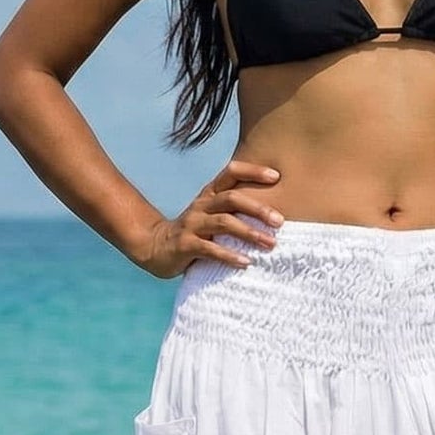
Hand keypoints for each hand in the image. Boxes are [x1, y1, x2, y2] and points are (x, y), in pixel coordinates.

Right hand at [133, 158, 285, 277]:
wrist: (154, 246)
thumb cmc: (194, 231)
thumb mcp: (212, 213)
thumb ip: (235, 209)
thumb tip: (277, 211)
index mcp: (209, 194)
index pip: (231, 172)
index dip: (253, 171)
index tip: (277, 177)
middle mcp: (201, 205)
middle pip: (232, 198)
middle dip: (258, 209)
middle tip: (280, 221)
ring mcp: (192, 224)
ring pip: (223, 223)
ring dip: (249, 233)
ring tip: (270, 244)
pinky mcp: (185, 245)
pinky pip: (210, 249)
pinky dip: (229, 256)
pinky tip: (246, 262)